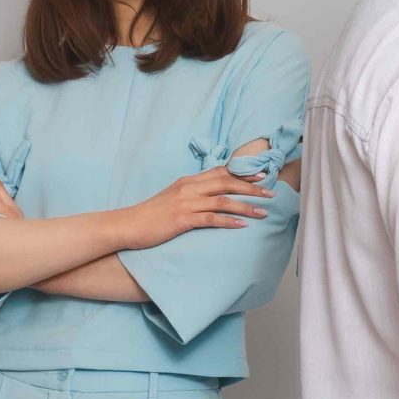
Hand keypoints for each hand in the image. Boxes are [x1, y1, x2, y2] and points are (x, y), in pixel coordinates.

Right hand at [118, 164, 272, 249]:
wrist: (128, 225)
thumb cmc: (151, 215)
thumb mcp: (173, 198)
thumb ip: (192, 193)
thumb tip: (211, 196)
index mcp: (188, 182)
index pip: (220, 172)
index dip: (242, 174)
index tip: (261, 176)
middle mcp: (189, 189)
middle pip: (226, 183)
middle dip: (251, 188)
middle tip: (270, 194)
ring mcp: (185, 204)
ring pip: (223, 201)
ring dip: (246, 206)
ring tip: (263, 213)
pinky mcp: (182, 220)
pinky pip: (211, 219)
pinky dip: (229, 221)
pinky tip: (242, 226)